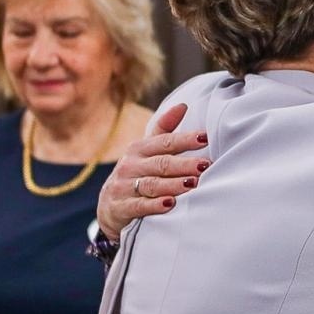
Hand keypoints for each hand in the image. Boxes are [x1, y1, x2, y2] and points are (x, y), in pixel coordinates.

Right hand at [96, 103, 209, 238]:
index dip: (184, 139)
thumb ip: (164, 130)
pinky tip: (170, 204)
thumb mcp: (146, 151)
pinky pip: (138, 206)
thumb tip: (183, 105)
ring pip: (152, 184)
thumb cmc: (136, 174)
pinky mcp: (119, 207)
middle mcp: (129, 165)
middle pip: (160, 163)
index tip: (205, 138)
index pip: (164, 142)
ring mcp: (122, 187)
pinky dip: (154, 206)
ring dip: (173, 184)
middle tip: (204, 165)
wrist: (109, 207)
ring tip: (193, 183)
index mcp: (138, 149)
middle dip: (184, 164)